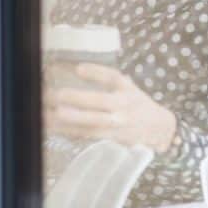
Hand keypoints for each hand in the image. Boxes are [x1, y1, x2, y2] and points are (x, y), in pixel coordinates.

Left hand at [45, 64, 176, 152]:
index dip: (96, 73)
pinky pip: (88, 134)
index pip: (113, 77)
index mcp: (127, 89)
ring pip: (91, 121)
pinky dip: (70, 131)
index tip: (79, 69)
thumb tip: (76, 70)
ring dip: (68, 119)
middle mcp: (123, 105)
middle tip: (54, 94)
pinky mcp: (111, 138)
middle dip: (75, 98)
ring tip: (47, 114)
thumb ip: (107, 80)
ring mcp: (117, 123)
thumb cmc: (137, 104)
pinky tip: (53, 127)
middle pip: (99, 101)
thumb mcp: (128, 87)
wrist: (159, 129)